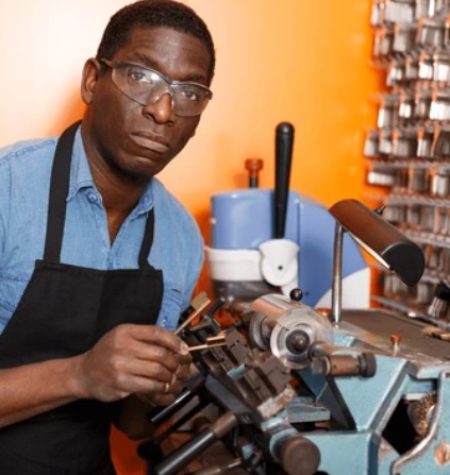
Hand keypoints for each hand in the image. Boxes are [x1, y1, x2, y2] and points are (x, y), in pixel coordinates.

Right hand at [72, 324, 190, 401]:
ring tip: (171, 378)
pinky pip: (149, 385)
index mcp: (125, 331)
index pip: (157, 333)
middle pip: (160, 354)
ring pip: (157, 371)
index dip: (174, 341)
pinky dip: (160, 387)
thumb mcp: (122, 337)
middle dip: (174, 362)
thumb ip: (145, 338)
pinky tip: (161, 386)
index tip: (183, 349)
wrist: (83, 373)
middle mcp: (122, 346)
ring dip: (169, 376)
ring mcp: (120, 365)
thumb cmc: (107, 354)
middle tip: (178, 367)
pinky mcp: (121, 383)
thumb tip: (175, 343)